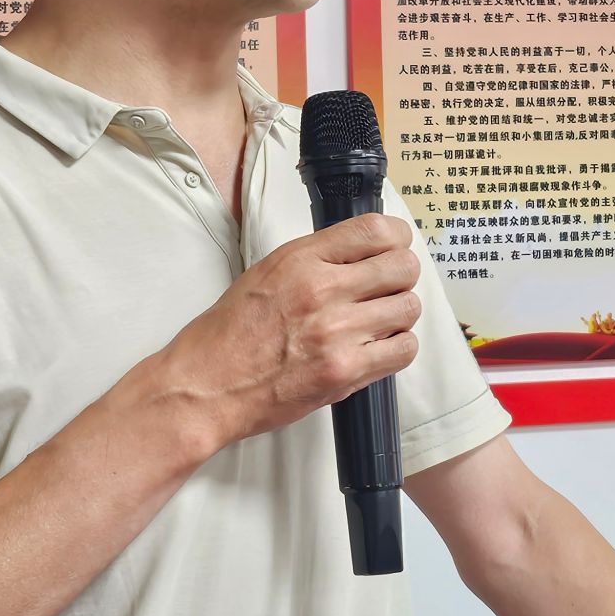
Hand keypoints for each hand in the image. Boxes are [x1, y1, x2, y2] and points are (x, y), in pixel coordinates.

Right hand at [158, 213, 422, 452]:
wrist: (206, 386)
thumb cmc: (228, 334)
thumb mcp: (266, 273)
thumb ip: (315, 260)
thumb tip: (361, 253)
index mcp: (300, 260)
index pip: (375, 230)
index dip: (396, 237)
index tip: (395, 246)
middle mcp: (322, 290)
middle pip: (402, 267)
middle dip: (400, 276)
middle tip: (387, 287)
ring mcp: (337, 332)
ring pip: (408, 307)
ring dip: (398, 313)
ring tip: (378, 322)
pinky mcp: (345, 371)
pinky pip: (403, 349)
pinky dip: (397, 347)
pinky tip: (377, 348)